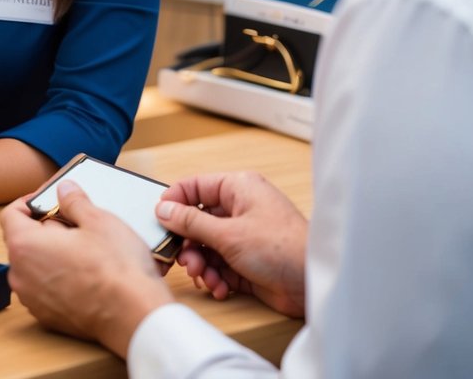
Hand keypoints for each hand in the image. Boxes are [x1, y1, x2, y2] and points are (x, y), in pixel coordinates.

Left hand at [0, 181, 173, 356]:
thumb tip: (65, 190)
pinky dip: (59, 279)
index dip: (30, 203)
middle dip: (46, 229)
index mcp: (25, 245)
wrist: (133, 315)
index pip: (10, 214)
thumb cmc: (115, 269)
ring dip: (52, 255)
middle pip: (23, 240)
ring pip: (34, 266)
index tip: (49, 202)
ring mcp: (32, 299)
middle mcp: (20, 275)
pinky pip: (45, 289)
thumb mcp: (98, 220)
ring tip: (84, 251)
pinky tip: (86, 275)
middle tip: (76, 225)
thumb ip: (74, 201)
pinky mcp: (46, 316)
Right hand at [156, 171, 306, 317]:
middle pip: (197, 221)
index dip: (174, 202)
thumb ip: (191, 222)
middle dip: (189, 244)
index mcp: (238, 188)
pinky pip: (218, 265)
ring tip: (205, 277)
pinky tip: (220, 287)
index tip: (159, 220)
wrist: (313, 284)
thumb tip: (164, 210)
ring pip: (205, 246)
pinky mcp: (246, 261)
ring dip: (201, 264)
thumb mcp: (228, 234)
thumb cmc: (282, 248)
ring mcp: (243, 236)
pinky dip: (215, 276)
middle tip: (185, 260)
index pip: (195, 187)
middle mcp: (240, 209)